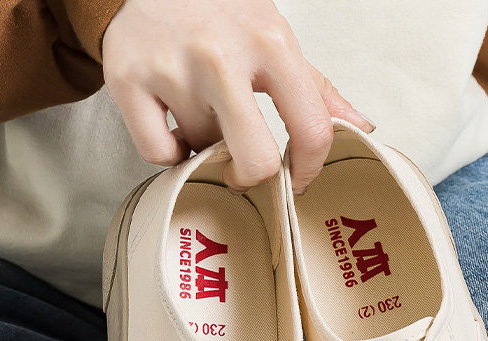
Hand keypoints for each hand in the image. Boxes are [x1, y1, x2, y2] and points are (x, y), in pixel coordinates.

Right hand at [102, 0, 373, 193]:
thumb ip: (316, 90)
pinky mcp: (128, 80)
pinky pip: (159, 155)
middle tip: (242, 166)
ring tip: (201, 111)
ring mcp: (172, 68)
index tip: (297, 177)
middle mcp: (221, 55)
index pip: (311, 129)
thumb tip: (360, 128)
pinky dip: (168, 151)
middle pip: (254, 161)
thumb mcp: (274, 39)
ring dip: (205, 146)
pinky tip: (172, 123)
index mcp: (271, 43)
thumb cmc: (220, 14)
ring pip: (202, 153)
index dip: (308, 168)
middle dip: (250, 176)